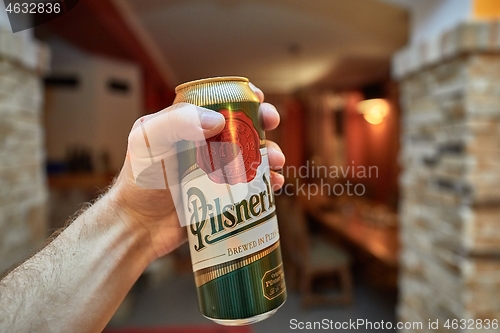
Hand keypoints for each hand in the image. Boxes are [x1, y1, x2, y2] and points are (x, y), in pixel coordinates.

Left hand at [108, 85, 284, 260]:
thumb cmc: (139, 180)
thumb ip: (177, 121)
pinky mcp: (224, 195)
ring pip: (252, 156)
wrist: (139, 225)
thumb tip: (218, 120)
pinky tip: (274, 184)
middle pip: (242, 128)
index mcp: (188, 125)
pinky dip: (267, 182)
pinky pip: (252, 185)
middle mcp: (205, 145)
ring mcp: (216, 171)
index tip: (259, 99)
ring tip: (276, 162)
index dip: (243, 98)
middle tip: (272, 125)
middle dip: (263, 124)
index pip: (219, 103)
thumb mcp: (149, 140)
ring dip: (270, 154)